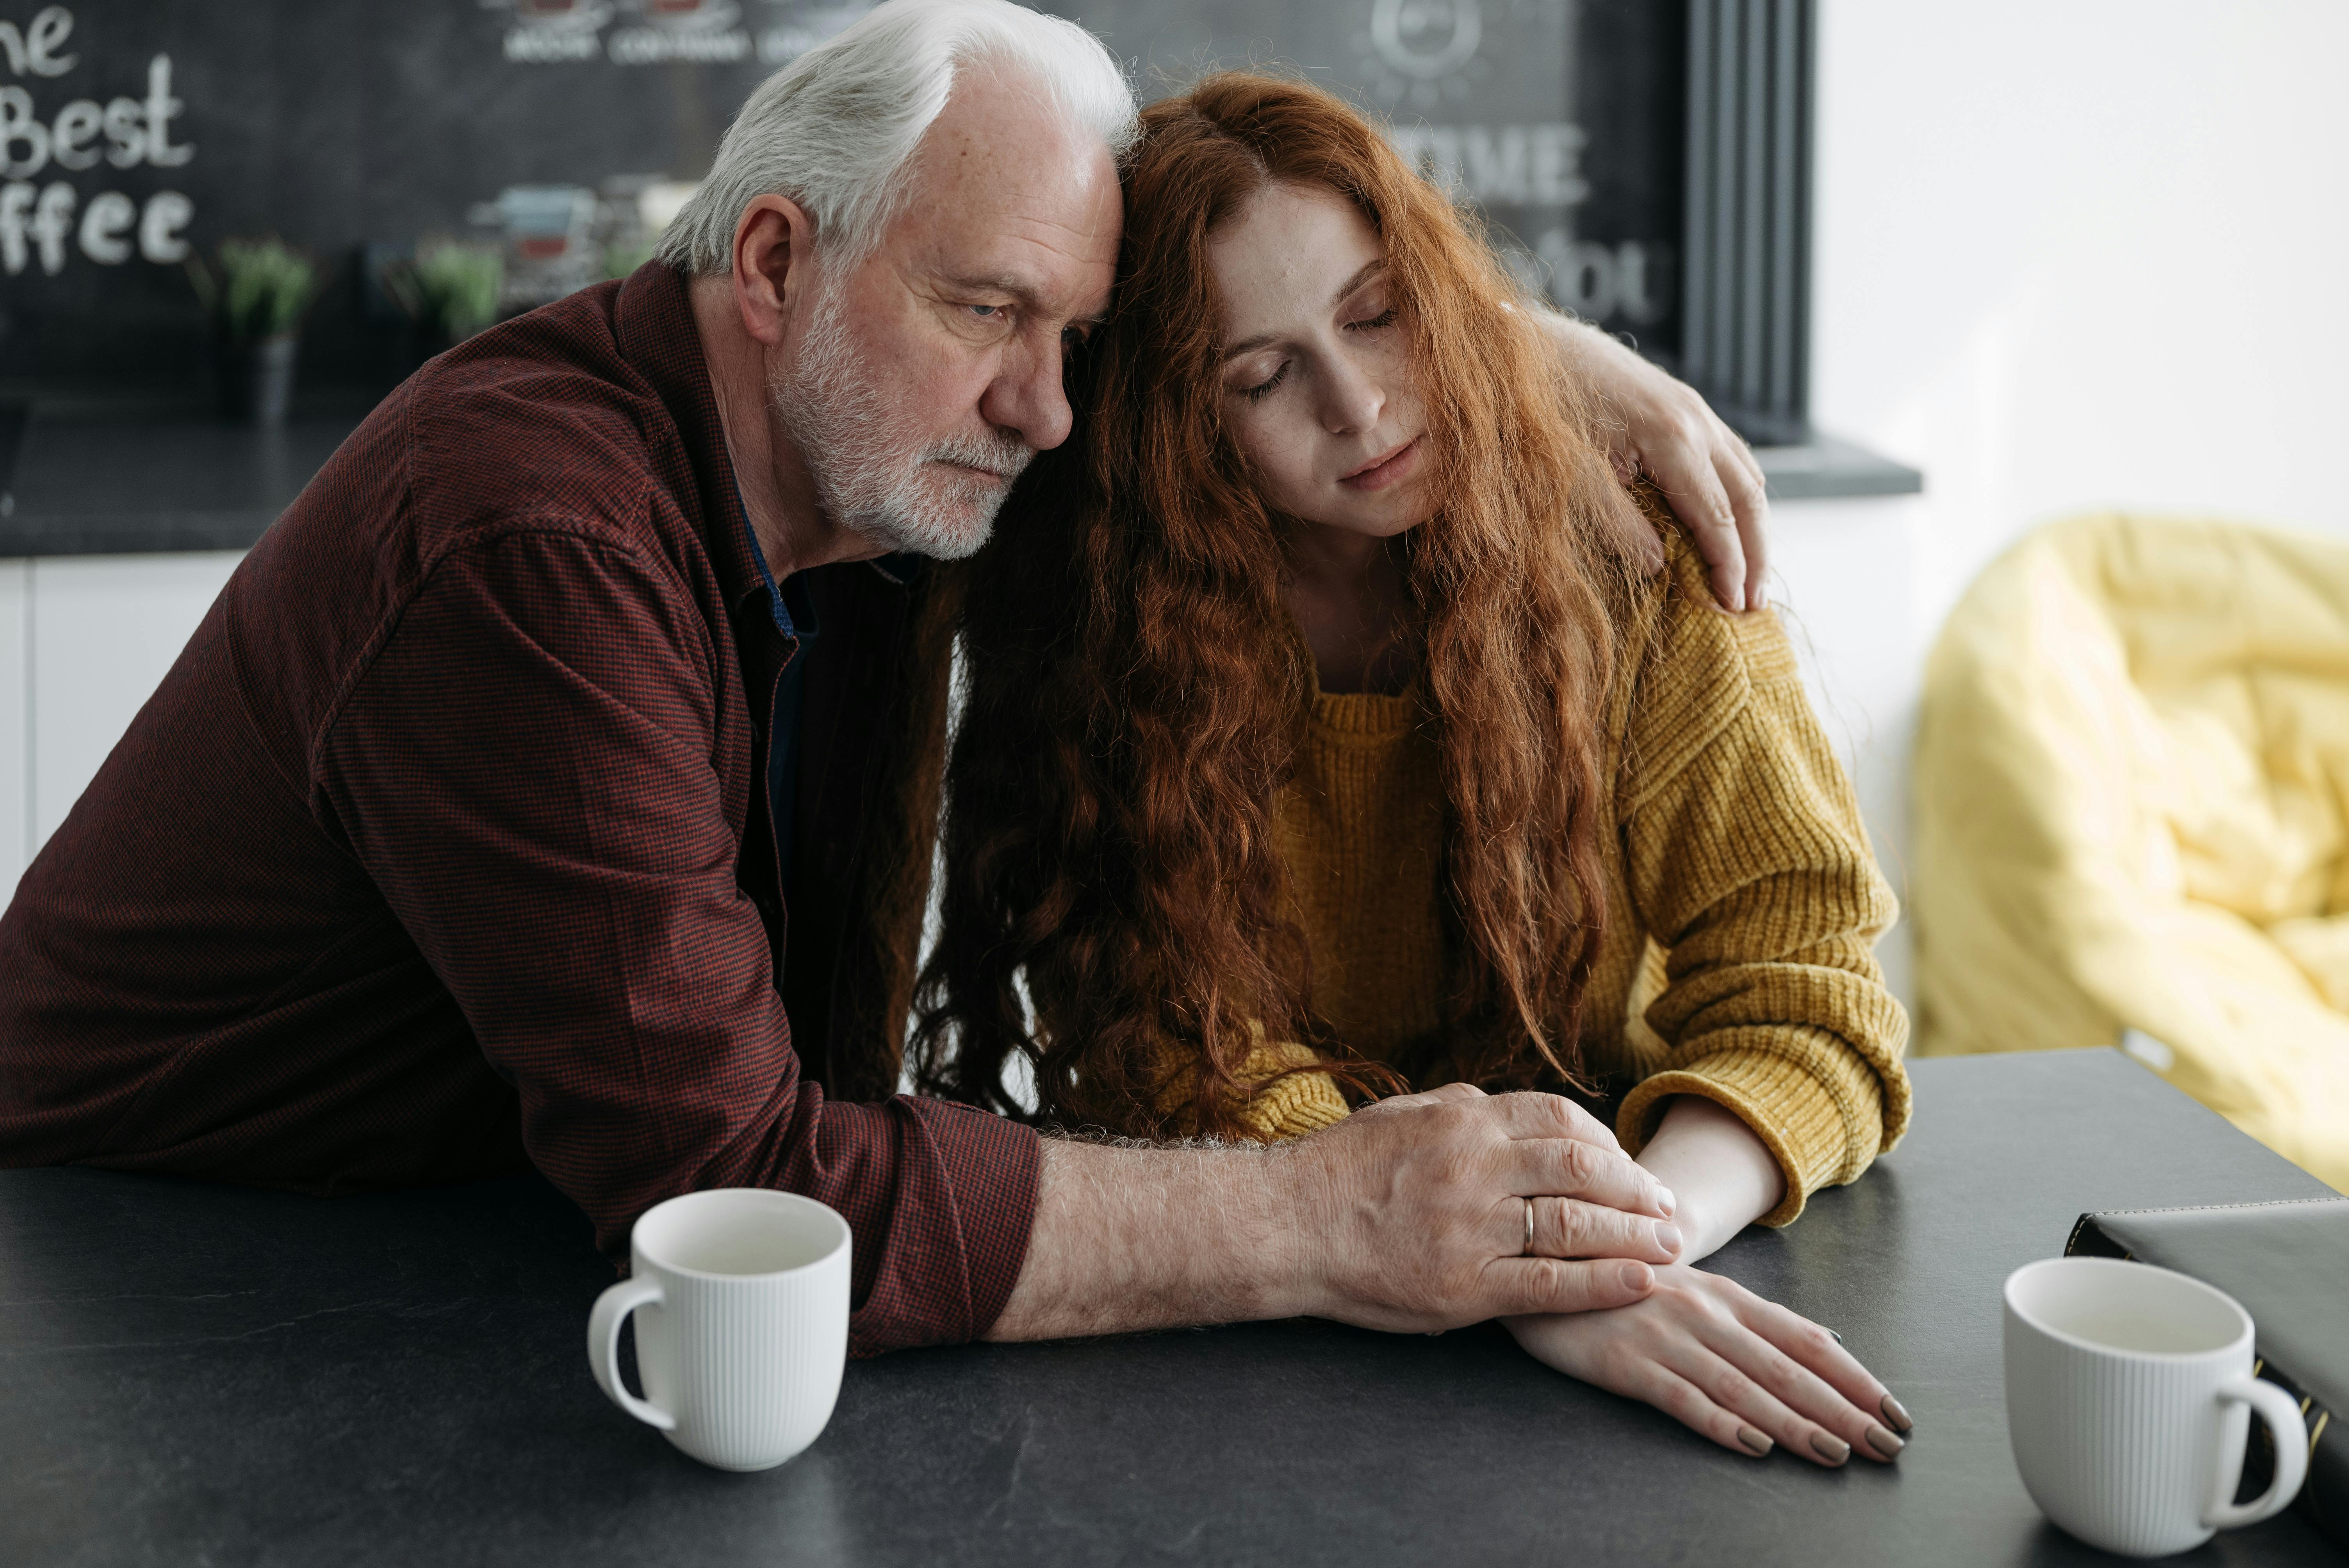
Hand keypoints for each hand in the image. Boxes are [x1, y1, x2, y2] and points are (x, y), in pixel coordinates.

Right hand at [1290, 1083, 1683, 1333]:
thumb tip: (1497, 1103)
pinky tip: (1638, 1281)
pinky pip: (1548, 1286)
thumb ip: (1456, 1108)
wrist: (1286, 1226)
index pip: (1559, 1120)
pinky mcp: (1463, 1287)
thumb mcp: (1399, 1115)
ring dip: (1633, 1234)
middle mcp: (1473, 1167)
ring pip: (1573, 1224)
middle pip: (1580, 1168)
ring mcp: (1470, 1229)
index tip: (1630, 1164)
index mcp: (1461, 1123)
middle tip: (1667, 1208)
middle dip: (1635, 1187)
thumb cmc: (1339, 1170)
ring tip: (1670, 1246)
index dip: (1607, 1142)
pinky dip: (1601, 1283)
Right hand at [1506, 1265, 1912, 1465]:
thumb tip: (1829, 1338)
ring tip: (1837, 1453)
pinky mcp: (1627, 1364)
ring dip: (1795, 1423)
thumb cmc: (1631, 1285)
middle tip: (1885, 1446)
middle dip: (1843, 1410)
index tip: (1896, 1412)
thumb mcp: (1700, 1291)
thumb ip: (1760, 1319)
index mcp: (1728, 1297)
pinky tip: (1754, 1446)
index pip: (1806, 1340)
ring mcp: (1667, 1338)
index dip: (1856, 1377)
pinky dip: (1720, 1423)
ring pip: (1743, 1387)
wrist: (1549, 1263)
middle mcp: (1705, 1314)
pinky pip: (1681, 1398)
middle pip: (1786, 1368)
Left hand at [1544, 315, 1769, 611]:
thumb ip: (1619, 524)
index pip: (1718, 517)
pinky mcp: (1683, 404)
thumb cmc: (1545, 411)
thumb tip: (1660, 567)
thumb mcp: (1573, 478)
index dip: (1729, 567)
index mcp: (1673, 438)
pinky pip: (1729, 455)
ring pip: (1747, 473)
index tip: (1733, 608)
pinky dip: (1739, 495)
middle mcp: (1695, 419)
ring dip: (1754, 525)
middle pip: (1748, 496)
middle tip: (1754, 604)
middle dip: (1756, 553)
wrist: (1530, 345)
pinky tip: (1731, 523)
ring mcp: (1694, 408)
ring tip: (1750, 573)